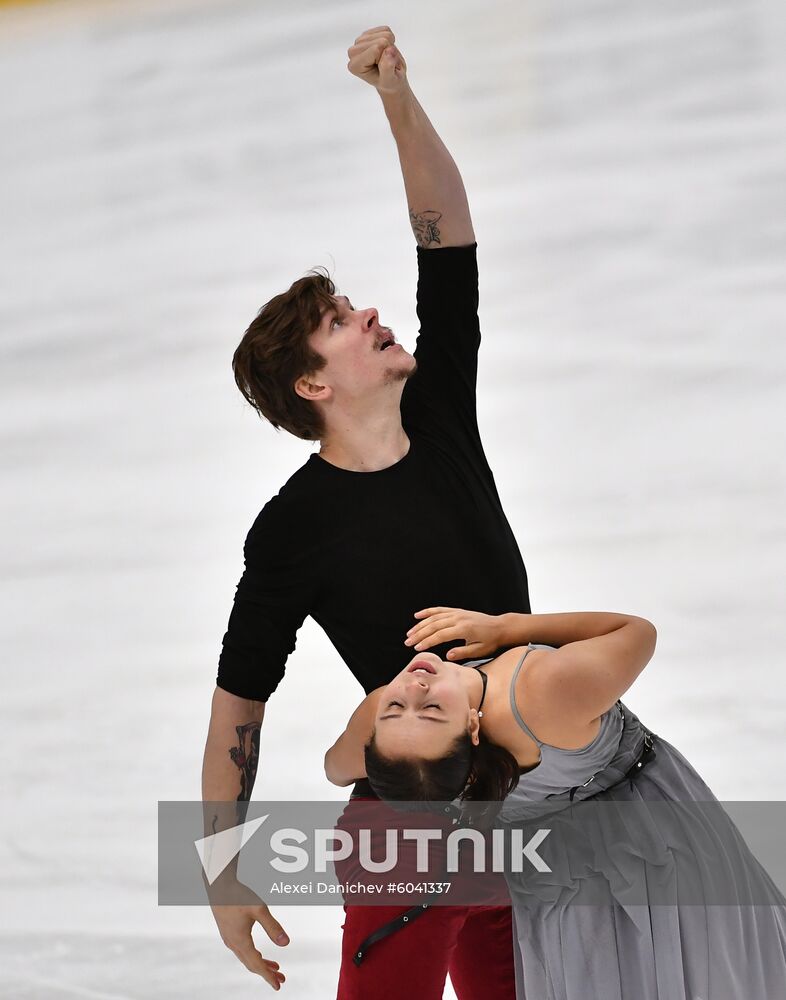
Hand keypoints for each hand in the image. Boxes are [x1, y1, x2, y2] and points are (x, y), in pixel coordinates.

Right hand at [208, 875, 287, 990]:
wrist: (218, 886)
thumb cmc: (238, 896)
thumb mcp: (259, 909)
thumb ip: (273, 927)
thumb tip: (286, 944)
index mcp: (240, 941)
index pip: (257, 964)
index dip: (268, 976)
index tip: (278, 985)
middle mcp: (233, 944)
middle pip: (252, 965)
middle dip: (267, 973)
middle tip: (282, 979)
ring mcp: (229, 939)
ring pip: (246, 958)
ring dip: (261, 964)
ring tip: (276, 968)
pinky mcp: (228, 933)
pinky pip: (242, 951)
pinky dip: (253, 956)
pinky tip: (260, 954)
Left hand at [347, 26, 408, 95]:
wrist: (390, 80)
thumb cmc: (389, 82)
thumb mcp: (390, 80)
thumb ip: (387, 68)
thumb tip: (388, 50)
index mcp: (355, 65)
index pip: (376, 49)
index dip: (386, 58)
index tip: (383, 69)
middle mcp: (353, 52)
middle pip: (381, 40)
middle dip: (388, 52)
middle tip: (386, 64)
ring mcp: (359, 41)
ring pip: (385, 34)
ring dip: (390, 47)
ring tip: (386, 59)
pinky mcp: (367, 33)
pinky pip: (386, 30)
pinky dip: (390, 41)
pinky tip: (385, 51)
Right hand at [404, 607, 504, 659]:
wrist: (501, 627)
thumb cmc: (491, 641)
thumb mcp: (479, 651)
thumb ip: (462, 652)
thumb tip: (447, 655)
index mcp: (464, 629)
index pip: (441, 635)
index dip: (428, 642)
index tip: (417, 648)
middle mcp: (459, 618)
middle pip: (434, 625)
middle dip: (419, 634)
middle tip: (408, 642)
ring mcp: (457, 613)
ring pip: (434, 617)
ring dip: (420, 625)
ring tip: (409, 633)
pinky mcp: (457, 611)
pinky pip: (440, 610)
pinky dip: (428, 612)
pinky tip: (417, 615)